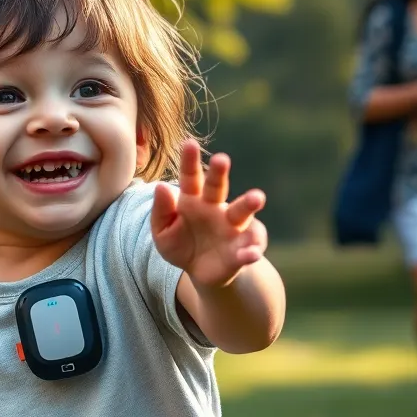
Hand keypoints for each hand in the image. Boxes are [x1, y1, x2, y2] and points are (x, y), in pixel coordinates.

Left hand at [150, 140, 267, 288]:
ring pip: (242, 212)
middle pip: (218, 187)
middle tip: (221, 159)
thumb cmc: (180, 245)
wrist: (200, 273)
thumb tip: (160, 186)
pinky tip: (248, 254)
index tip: (189, 143)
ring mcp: (233, 227)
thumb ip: (161, 211)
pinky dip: (251, 251)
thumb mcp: (162, 232)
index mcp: (193, 200)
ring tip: (256, 197)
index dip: (189, 161)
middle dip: (220, 172)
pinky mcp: (244, 249)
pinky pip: (250, 248)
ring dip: (249, 204)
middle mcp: (216, 208)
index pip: (191, 177)